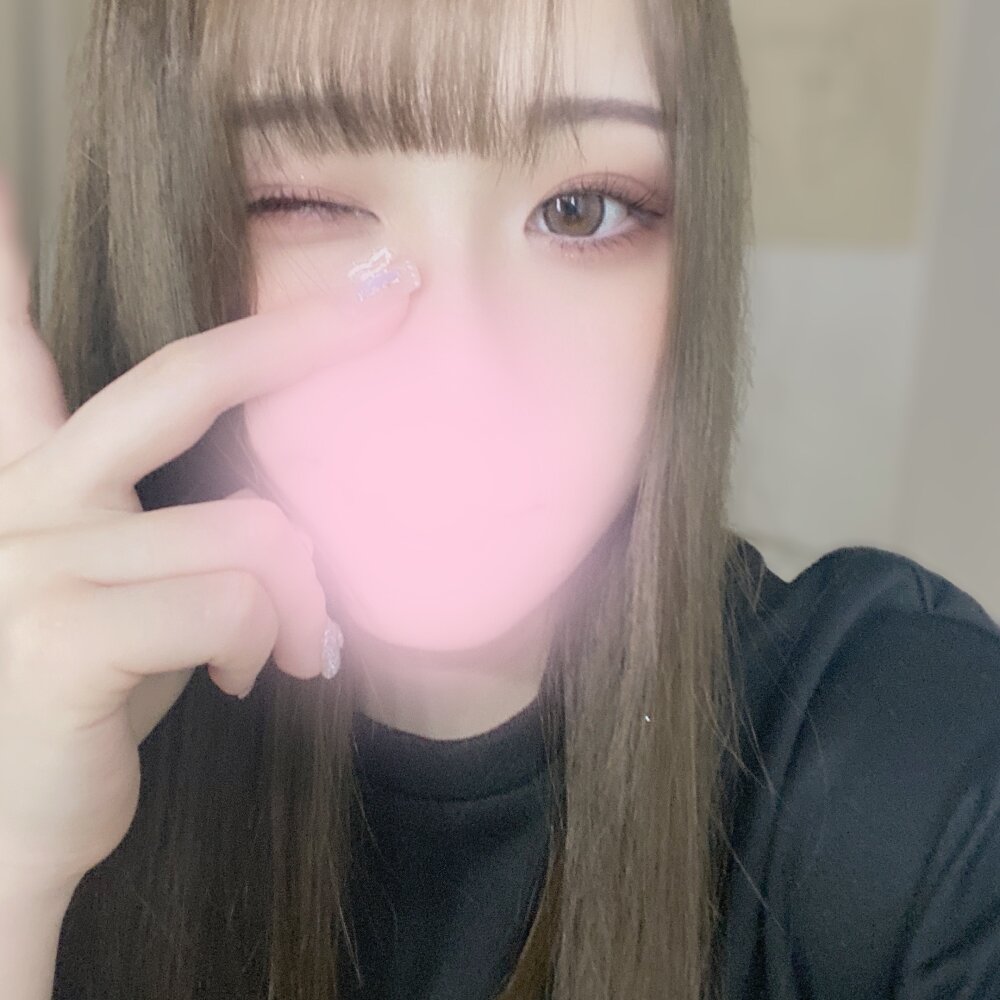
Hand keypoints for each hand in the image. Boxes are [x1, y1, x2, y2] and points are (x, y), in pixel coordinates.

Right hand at [0, 181, 412, 896]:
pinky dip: (267, 639)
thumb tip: (287, 529)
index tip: (1, 183)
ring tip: (284, 651)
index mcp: (25, 489)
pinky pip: (233, 597)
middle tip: (389, 296)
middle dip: (292, 336)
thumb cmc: (79, 713)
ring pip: (248, 527)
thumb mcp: (121, 605)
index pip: (9, 361)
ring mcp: (34, 561)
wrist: (8, 831)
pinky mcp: (64, 629)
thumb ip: (175, 543)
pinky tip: (247, 679)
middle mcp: (19, 505)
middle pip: (178, 384)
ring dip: (297, 595)